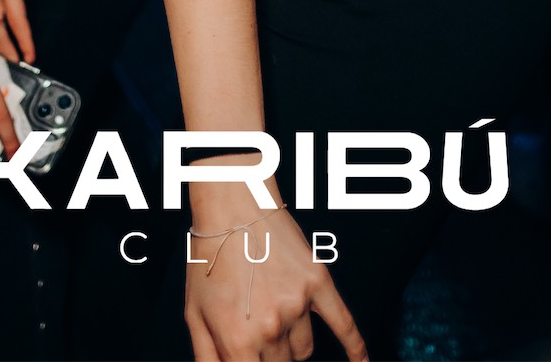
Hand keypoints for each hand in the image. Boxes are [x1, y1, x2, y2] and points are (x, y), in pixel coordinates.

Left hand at [186, 198, 366, 361]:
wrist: (230, 205)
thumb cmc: (209, 258)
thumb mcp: (194, 313)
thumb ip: (207, 359)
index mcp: (238, 340)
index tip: (253, 360)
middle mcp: (271, 328)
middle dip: (269, 358)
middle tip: (256, 333)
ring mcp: (298, 305)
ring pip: (304, 350)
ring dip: (291, 345)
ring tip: (272, 314)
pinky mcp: (318, 282)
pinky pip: (344, 324)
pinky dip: (356, 349)